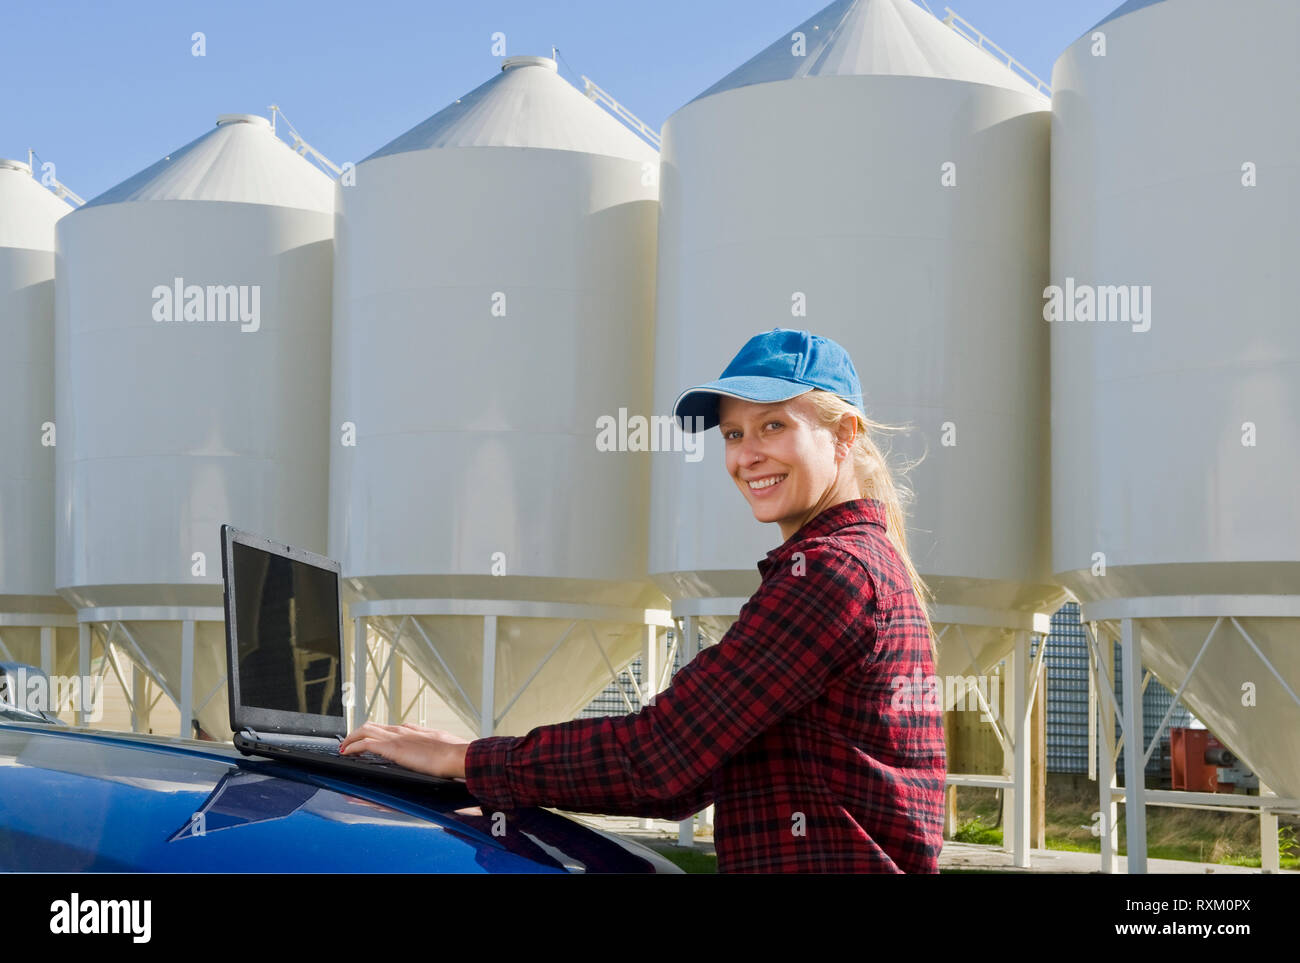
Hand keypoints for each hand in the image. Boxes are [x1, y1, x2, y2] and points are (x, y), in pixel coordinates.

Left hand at [340, 722, 470, 779]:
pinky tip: (346, 753)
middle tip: (350, 743)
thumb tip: (435, 749)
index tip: (372, 738)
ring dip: (352, 738)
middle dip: (359, 733)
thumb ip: (433, 746)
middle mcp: (403, 730)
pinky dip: (353, 746)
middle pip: (374, 726)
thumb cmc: (454, 753)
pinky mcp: (392, 748)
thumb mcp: (443, 746)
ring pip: (366, 730)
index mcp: (415, 731)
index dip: (378, 733)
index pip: (390, 728)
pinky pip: (365, 744)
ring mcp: (397, 737)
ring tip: (344, 747)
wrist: (456, 755)